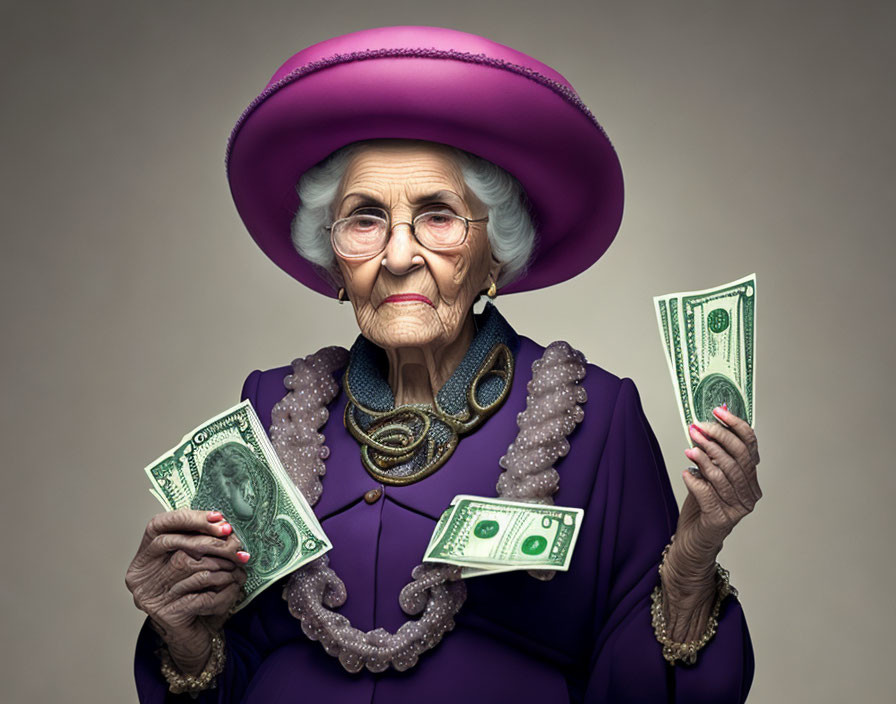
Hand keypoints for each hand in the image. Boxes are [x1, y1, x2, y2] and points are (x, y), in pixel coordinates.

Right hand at [125, 509, 249, 674]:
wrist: (194, 639)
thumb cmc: (197, 595)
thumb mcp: (195, 564)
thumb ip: (199, 542)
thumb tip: (222, 522)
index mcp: (144, 558)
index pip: (158, 526)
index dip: (189, 518)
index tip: (219, 518)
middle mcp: (141, 576)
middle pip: (174, 544)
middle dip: (211, 541)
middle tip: (236, 545)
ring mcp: (151, 596)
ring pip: (188, 566)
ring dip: (220, 565)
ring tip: (238, 568)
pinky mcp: (167, 615)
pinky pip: (201, 594)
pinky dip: (223, 589)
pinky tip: (233, 588)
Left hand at [677, 405, 761, 558]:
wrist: (694, 538)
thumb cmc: (702, 504)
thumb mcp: (709, 473)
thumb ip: (713, 453)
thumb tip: (709, 421)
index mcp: (751, 478)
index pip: (750, 446)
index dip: (735, 426)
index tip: (718, 411)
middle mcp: (750, 493)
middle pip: (737, 458)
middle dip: (716, 438)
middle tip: (697, 428)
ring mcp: (738, 508)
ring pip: (723, 474)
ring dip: (704, 457)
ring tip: (689, 448)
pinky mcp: (721, 520)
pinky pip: (708, 494)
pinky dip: (695, 481)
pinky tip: (686, 472)